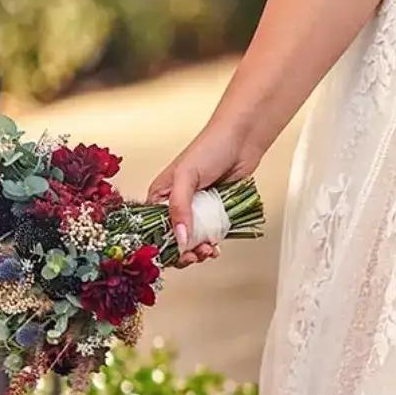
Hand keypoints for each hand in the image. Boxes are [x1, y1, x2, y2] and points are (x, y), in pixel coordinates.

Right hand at [145, 120, 262, 268]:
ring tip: (207, 251)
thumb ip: (180, 208)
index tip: (173, 256)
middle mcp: (175, 204)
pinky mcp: (215, 211)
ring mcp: (197, 209)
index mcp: (160, 195)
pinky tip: (215, 247)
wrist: (244, 138)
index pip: (152, 229)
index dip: (160, 246)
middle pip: (172, 238)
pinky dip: (210, 244)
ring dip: (197, 251)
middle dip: (181, 252)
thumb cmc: (211, 147)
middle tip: (193, 256)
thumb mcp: (187, 176)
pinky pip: (209, 234)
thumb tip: (180, 239)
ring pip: (191, 240)